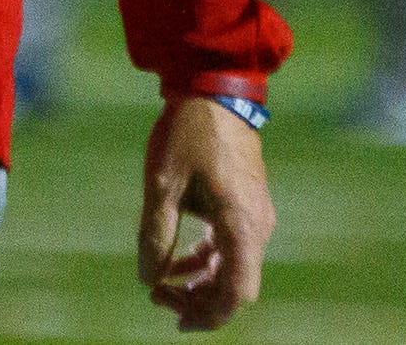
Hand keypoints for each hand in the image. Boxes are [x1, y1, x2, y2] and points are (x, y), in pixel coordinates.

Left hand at [137, 96, 273, 331]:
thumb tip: (148, 279)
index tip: (175, 318)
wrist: (214, 87)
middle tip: (158, 297)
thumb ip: (155, 236)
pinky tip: (179, 258)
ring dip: (202, 281)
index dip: (208, 315)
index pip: (237, 292)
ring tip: (162, 283)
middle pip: (236, 286)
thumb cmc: (188, 132)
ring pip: (235, 267)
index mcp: (241, 223)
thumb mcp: (162, 185)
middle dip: (199, 301)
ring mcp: (256, 212)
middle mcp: (257, 224)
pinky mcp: (248, 201)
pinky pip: (233, 245)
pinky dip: (208, 259)